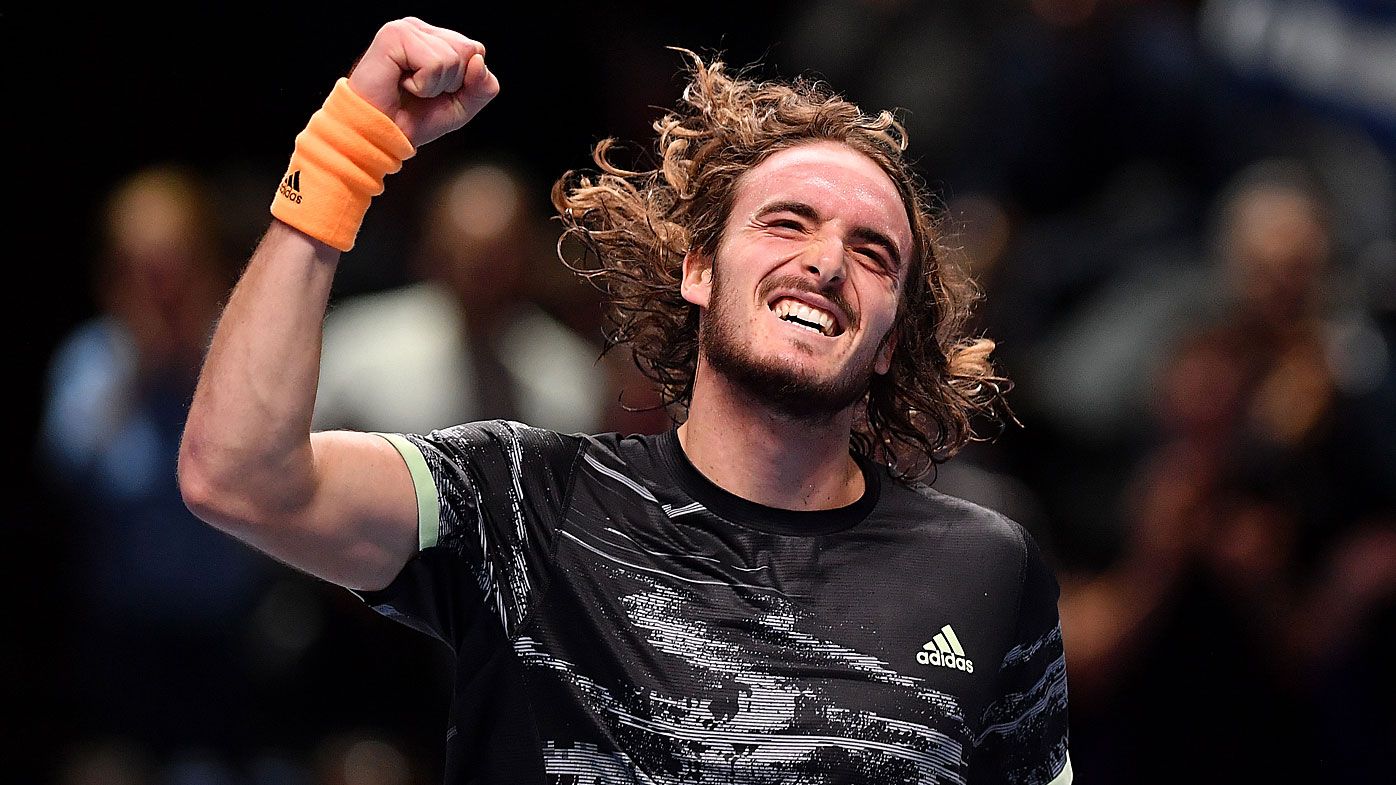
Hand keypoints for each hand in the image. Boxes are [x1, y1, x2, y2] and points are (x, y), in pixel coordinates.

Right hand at [347, 17, 499, 146]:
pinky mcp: (393, 37)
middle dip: (451, 83)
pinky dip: (423, 85)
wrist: (378, 137)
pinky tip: (401, 84)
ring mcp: (405, 29)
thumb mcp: (461, 107)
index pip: (475, 51)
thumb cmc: (411, 120)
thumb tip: (479, 60)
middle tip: (420, 92)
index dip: (464, 81)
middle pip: (468, 51)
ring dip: (434, 86)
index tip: (434, 92)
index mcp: (433, 38)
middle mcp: (419, 29)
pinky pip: (434, 63)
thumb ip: (482, 86)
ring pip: (452, 58)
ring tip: (408, 88)